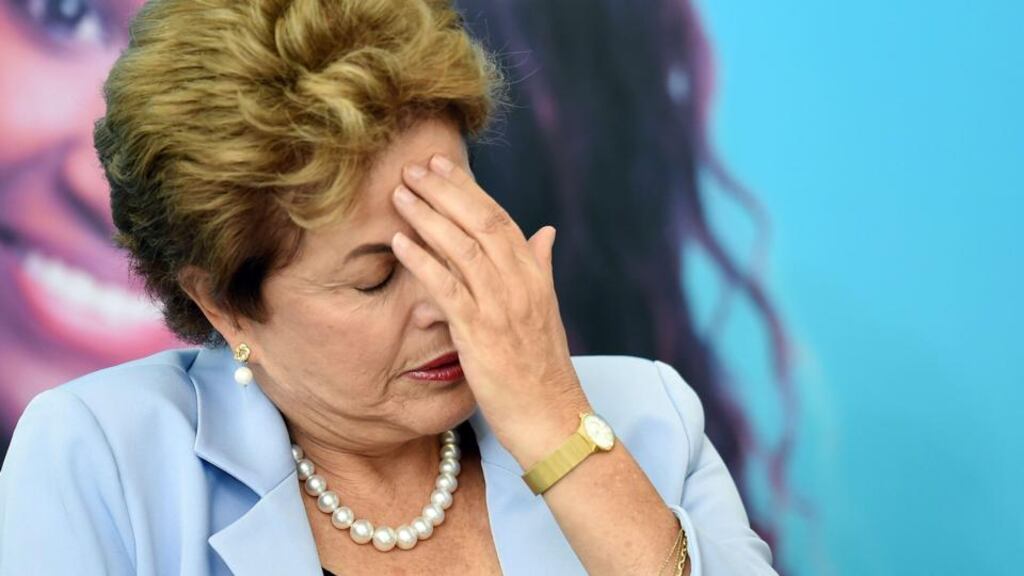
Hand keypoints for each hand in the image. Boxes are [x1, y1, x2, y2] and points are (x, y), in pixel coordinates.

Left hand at [391, 153, 591, 468]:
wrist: (553, 418)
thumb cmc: (544, 369)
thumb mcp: (547, 312)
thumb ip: (541, 268)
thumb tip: (546, 233)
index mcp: (535, 276)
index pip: (500, 219)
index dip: (469, 190)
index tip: (442, 167)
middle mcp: (521, 284)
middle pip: (481, 222)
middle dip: (446, 191)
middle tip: (414, 168)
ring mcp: (502, 306)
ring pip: (463, 247)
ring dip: (429, 216)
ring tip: (400, 194)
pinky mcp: (481, 333)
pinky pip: (448, 288)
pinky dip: (423, 261)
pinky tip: (399, 242)